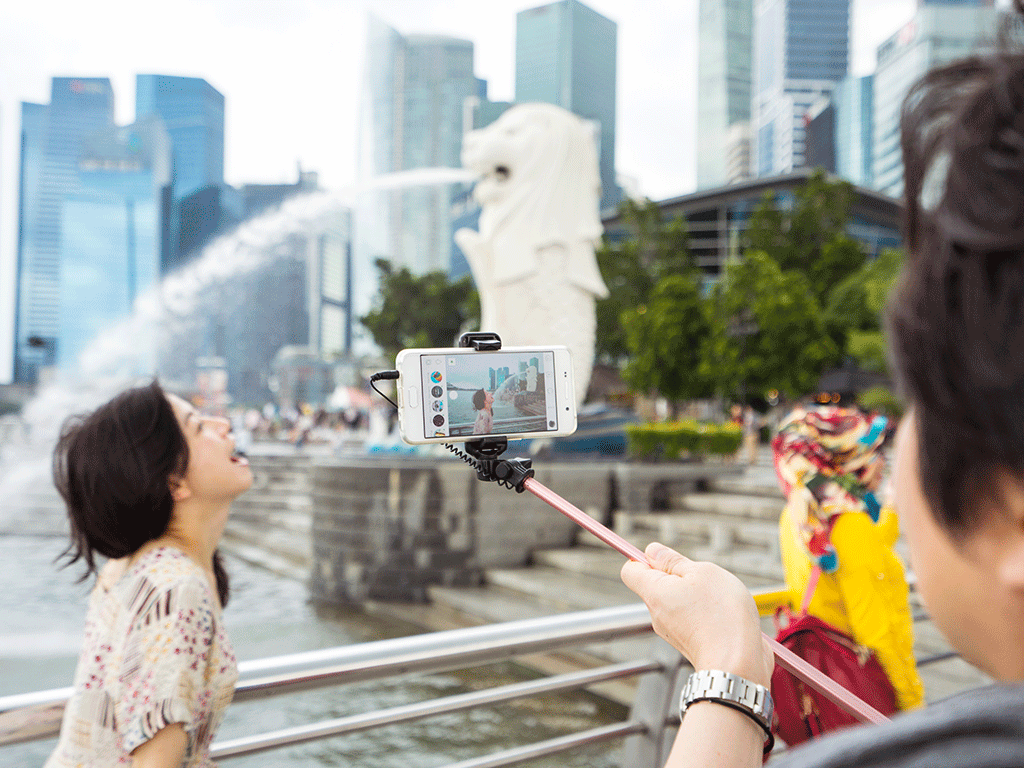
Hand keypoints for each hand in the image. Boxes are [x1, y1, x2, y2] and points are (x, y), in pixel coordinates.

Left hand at [621, 543, 773, 686]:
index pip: (630, 569)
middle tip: (702, 580)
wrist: (739, 666)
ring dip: (695, 596)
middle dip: (678, 576)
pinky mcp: (689, 643)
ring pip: (677, 601)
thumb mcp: (702, 573)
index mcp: (654, 592)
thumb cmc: (722, 618)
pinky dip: (705, 613)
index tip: (667, 558)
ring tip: (717, 601)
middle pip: (657, 584)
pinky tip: (723, 616)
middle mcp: (657, 614)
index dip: (645, 558)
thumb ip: (673, 560)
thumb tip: (652, 551)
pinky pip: (691, 618)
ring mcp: (672, 631)